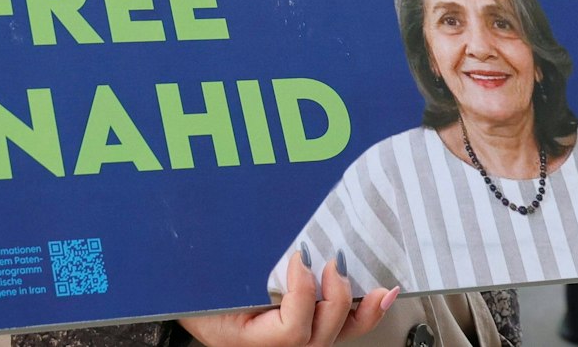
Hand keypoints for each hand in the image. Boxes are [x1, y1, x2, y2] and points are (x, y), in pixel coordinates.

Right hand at [179, 255, 395, 346]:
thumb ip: (236, 264)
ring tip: (376, 287)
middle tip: (332, 263)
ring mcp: (297, 342)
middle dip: (334, 298)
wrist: (195, 304)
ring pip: (337, 335)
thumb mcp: (209, 282)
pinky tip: (382, 296)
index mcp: (249, 340)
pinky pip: (341, 329)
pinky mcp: (309, 330)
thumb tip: (269, 240)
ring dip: (360, 309)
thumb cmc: (198, 293)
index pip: (290, 332)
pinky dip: (363, 312)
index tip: (299, 259)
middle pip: (320, 336)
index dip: (302, 295)